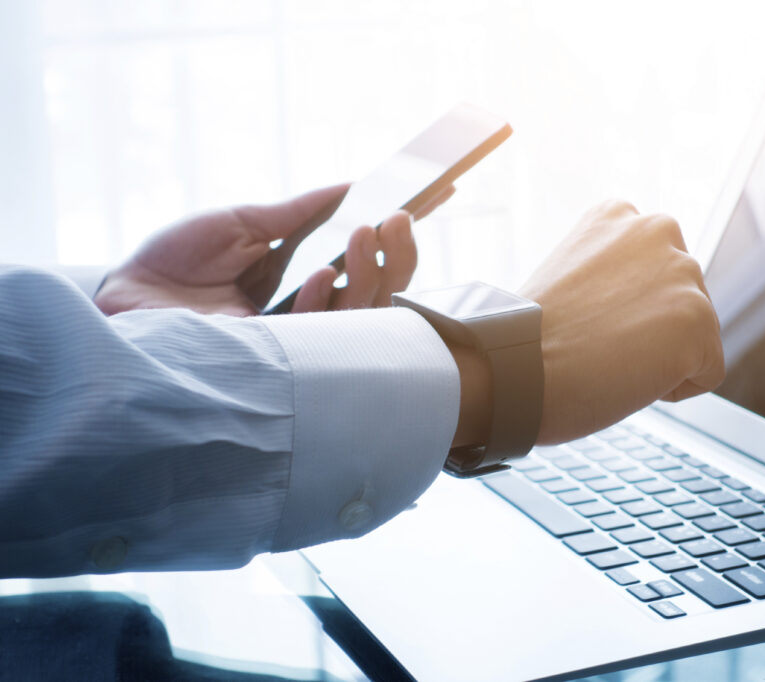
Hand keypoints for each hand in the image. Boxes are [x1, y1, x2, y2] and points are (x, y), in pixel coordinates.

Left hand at [94, 184, 453, 315]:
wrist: (126, 294)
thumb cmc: (177, 259)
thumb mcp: (244, 220)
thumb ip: (300, 211)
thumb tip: (351, 185)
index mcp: (307, 274)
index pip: (369, 257)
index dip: (402, 233)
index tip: (436, 194)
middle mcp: (310, 307)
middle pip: (381, 291)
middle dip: (399, 255)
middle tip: (400, 216)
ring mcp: (297, 335)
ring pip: (363, 315)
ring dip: (370, 271)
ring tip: (366, 231)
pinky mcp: (278, 358)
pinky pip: (321, 335)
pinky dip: (325, 300)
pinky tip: (319, 275)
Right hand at [519, 200, 723, 443]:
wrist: (514, 366)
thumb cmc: (528, 337)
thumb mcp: (571, 275)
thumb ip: (614, 274)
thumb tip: (641, 306)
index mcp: (620, 214)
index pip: (654, 270)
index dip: (623, 308)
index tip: (588, 319)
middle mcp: (658, 231)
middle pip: (680, 300)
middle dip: (649, 329)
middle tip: (597, 343)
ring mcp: (683, 274)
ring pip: (696, 336)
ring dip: (660, 357)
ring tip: (609, 358)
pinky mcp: (699, 321)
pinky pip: (706, 373)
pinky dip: (672, 389)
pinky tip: (627, 378)